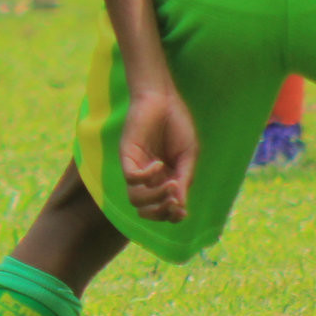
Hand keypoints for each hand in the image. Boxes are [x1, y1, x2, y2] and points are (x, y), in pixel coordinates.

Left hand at [119, 81, 198, 222]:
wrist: (163, 98)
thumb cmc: (177, 124)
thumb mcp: (188, 156)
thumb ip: (184, 180)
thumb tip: (180, 207)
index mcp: (163, 180)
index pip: (161, 209)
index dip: (170, 216)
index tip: (183, 212)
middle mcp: (147, 177)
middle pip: (145, 210)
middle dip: (162, 212)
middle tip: (175, 203)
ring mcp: (136, 167)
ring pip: (135, 199)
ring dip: (155, 198)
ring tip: (172, 185)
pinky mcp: (127, 156)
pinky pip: (131, 178)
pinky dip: (146, 177)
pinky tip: (159, 164)